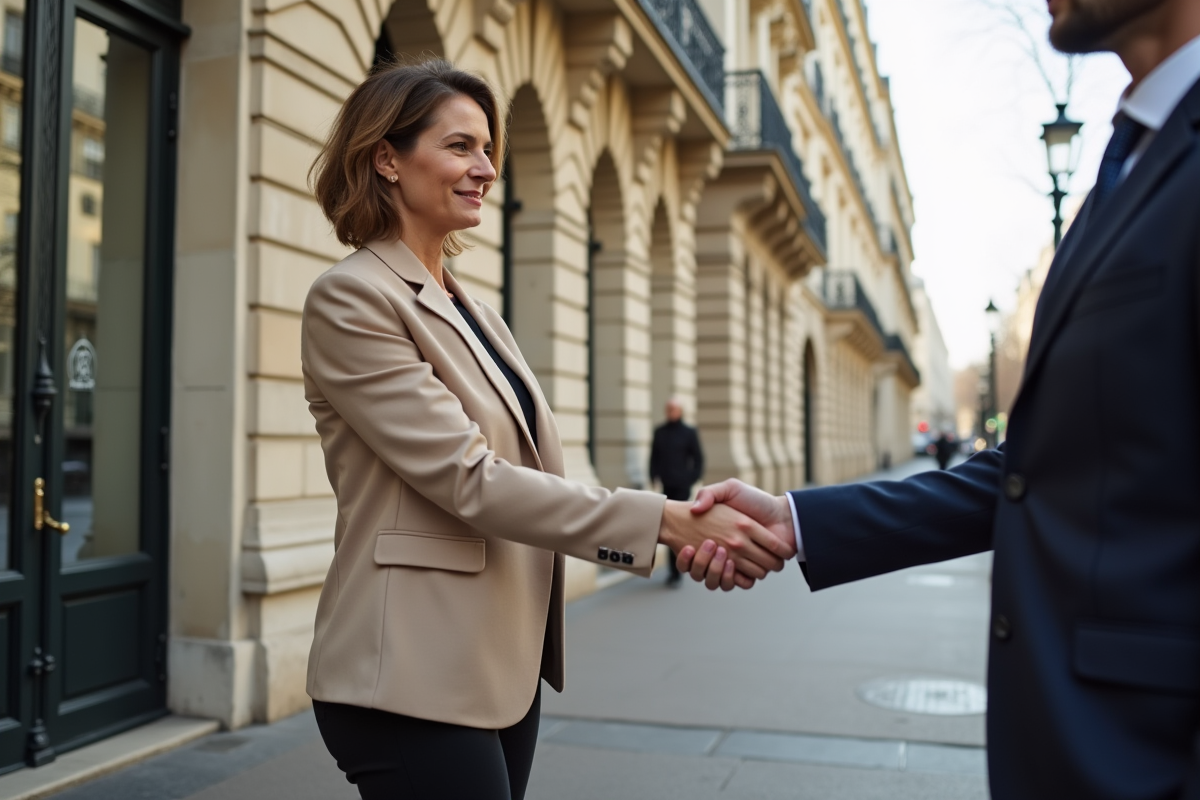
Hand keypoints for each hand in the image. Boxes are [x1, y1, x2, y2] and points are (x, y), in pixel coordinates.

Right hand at [676, 479, 794, 588]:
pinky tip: (735, 567)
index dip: (696, 550)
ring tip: (724, 555)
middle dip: (712, 559)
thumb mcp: (730, 488)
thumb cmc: (757, 500)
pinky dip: (739, 580)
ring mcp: (742, 561)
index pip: (701, 550)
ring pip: (725, 577)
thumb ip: (709, 493)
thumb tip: (695, 510)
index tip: (699, 541)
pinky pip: (743, 583)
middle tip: (715, 547)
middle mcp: (733, 548)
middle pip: (715, 565)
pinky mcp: (753, 571)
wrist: (784, 513)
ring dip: (722, 570)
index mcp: (721, 535)